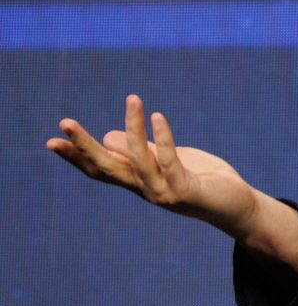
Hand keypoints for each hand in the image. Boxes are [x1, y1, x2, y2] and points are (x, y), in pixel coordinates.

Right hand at [47, 94, 297, 273]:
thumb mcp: (170, 161)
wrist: (236, 207)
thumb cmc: (204, 181)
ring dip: (132, 127)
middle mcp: (146, 189)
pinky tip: (157, 116)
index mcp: (139, 181)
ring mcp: (164, 192)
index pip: (100, 169)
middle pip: (108, 167)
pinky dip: (163, 138)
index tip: (52, 141)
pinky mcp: (186, 191)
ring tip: (133, 98)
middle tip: (65, 123)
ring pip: (138, 159)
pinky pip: (170, 160)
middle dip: (84, 146)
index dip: (76, 157)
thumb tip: (110, 136)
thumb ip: (143, 151)